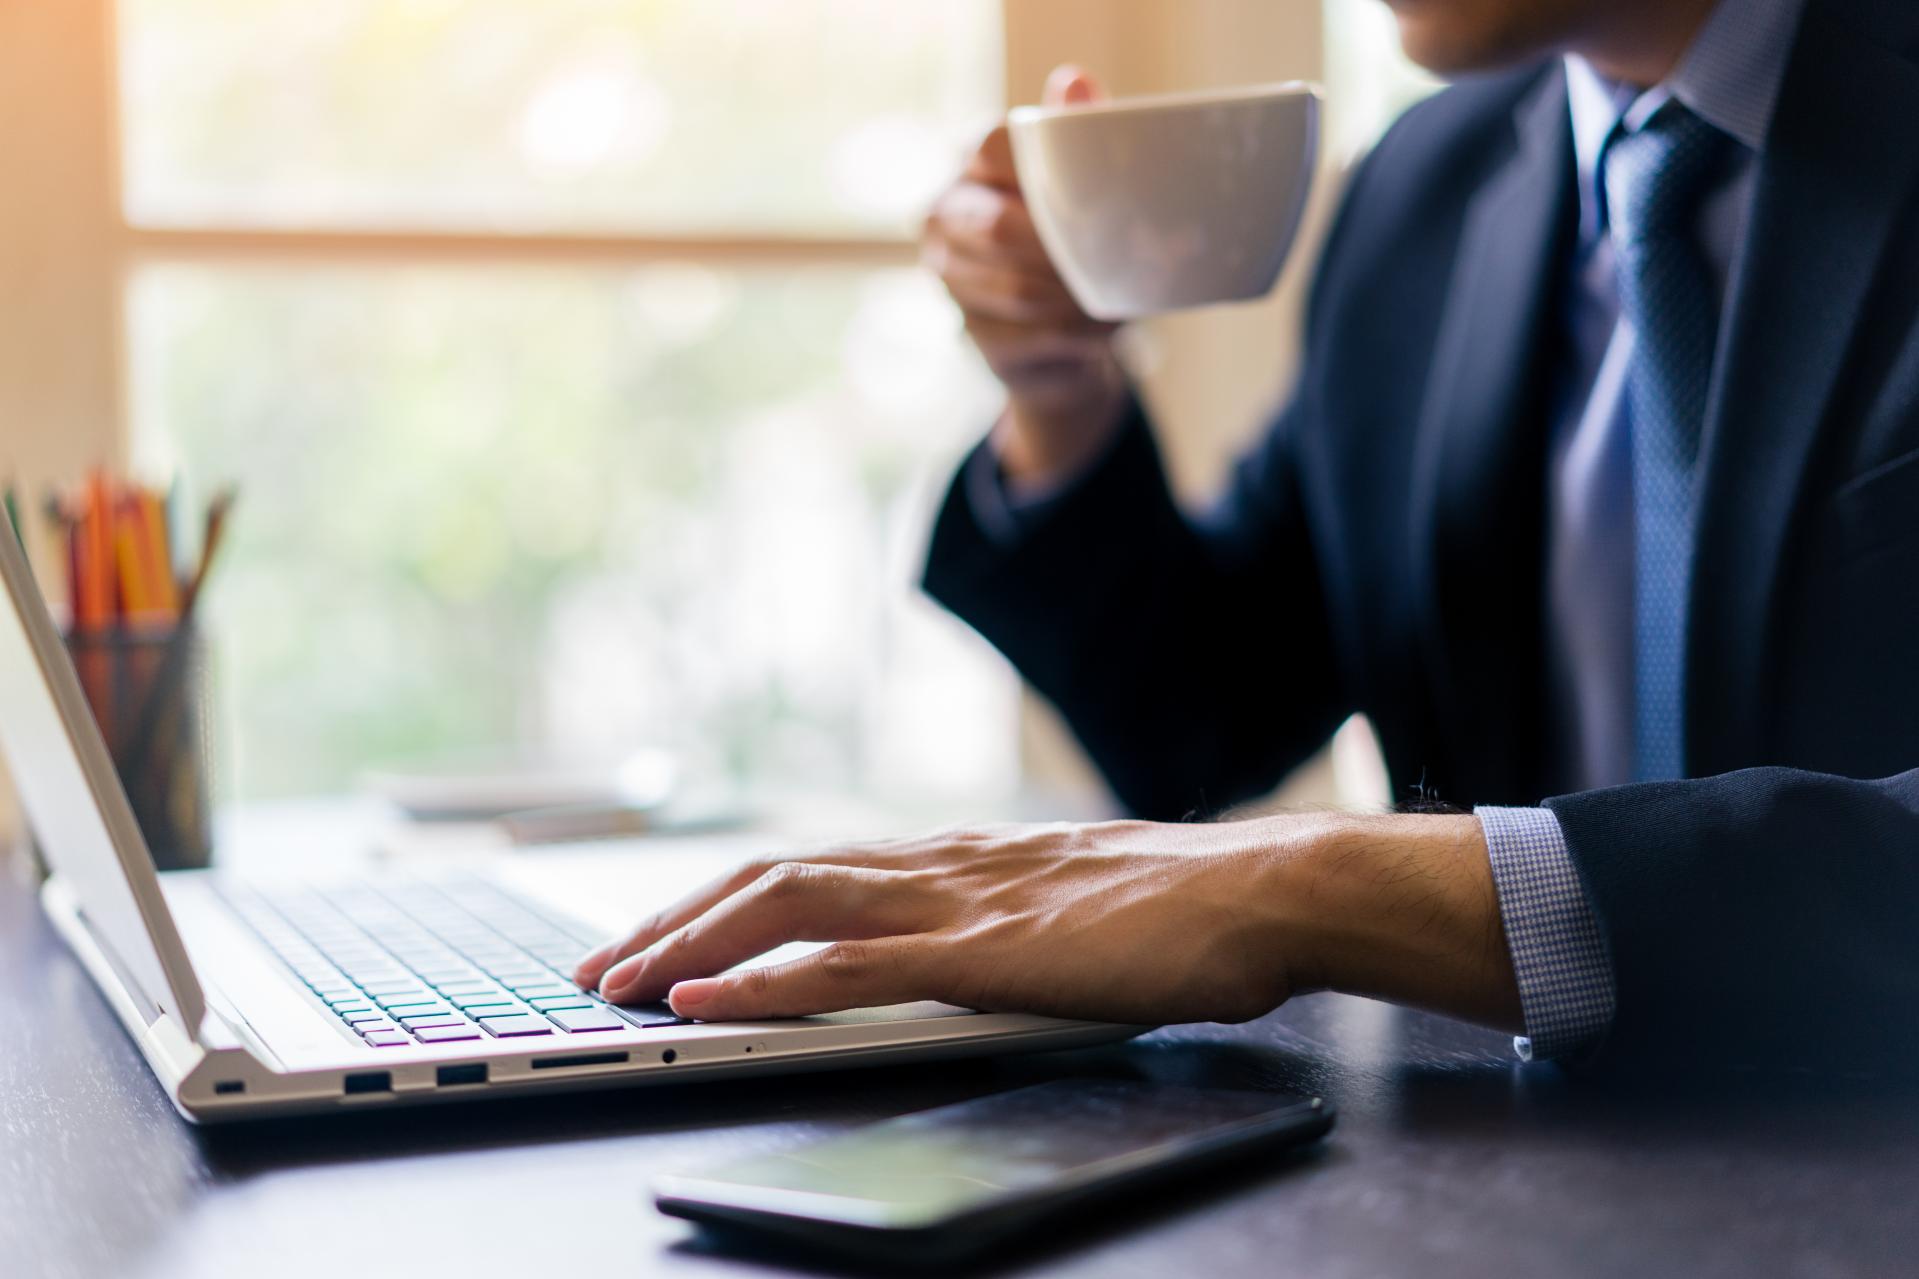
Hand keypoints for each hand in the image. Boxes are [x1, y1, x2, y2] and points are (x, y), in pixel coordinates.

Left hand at [573, 814, 1523, 1031]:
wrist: (1264, 891)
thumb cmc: (1185, 910)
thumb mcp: (1067, 907)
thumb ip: (1001, 916)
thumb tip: (961, 943)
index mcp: (954, 855)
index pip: (807, 865)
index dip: (721, 899)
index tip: (660, 934)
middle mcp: (935, 863)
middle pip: (772, 876)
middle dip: (674, 919)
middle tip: (600, 965)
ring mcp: (954, 902)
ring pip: (788, 907)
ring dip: (692, 945)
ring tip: (621, 982)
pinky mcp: (980, 952)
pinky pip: (849, 966)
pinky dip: (764, 983)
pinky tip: (708, 1002)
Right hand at [923, 64, 1130, 487]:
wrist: (1065, 337)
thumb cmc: (1076, 241)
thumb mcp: (1087, 184)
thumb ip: (1081, 134)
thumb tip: (1075, 81)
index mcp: (971, 166)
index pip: (991, 147)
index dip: (1047, 170)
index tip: (1102, 193)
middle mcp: (945, 217)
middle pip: (997, 226)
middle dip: (1065, 245)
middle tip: (1128, 251)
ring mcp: (951, 281)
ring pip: (1017, 288)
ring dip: (1078, 293)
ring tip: (1121, 289)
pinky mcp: (974, 338)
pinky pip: (1034, 336)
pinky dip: (1080, 333)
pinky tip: (1104, 326)